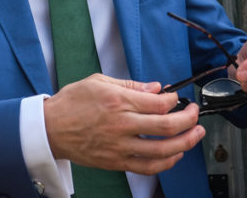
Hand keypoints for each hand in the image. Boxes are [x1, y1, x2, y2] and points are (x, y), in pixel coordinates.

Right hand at [43, 73, 205, 174]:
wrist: (50, 128)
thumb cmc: (72, 103)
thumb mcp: (99, 81)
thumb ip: (130, 85)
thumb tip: (155, 88)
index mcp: (119, 101)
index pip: (159, 103)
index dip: (175, 101)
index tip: (178, 98)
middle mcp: (122, 124)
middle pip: (167, 126)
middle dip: (189, 119)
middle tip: (195, 114)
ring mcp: (120, 146)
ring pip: (162, 149)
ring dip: (186, 142)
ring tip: (196, 134)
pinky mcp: (116, 161)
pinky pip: (148, 166)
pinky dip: (166, 162)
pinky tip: (175, 154)